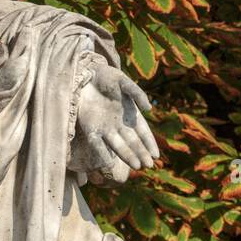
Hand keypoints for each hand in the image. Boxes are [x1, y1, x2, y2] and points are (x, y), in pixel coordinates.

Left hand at [76, 58, 158, 183]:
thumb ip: (136, 93)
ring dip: (128, 156)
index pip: (143, 132)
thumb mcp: (124, 82)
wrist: (85, 75)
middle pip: (133, 142)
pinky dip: (103, 154)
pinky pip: (97, 144)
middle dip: (141, 153)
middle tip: (149, 165)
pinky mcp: (91, 129)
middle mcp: (119, 124)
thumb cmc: (107, 77)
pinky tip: (109, 163)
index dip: (149, 143)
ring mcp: (105, 128)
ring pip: (118, 146)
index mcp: (130, 114)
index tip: (155, 155)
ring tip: (137, 166)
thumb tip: (149, 109)